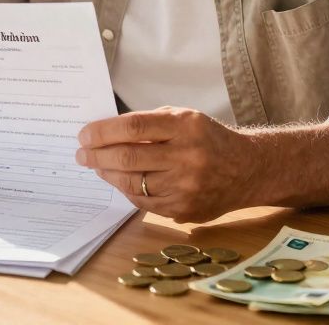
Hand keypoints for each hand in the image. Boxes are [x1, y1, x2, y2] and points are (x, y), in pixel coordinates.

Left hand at [76, 107, 255, 222]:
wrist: (247, 169)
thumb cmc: (207, 138)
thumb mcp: (183, 119)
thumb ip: (148, 124)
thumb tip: (105, 133)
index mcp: (185, 126)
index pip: (134, 127)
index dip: (103, 132)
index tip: (84, 135)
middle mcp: (187, 156)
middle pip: (129, 157)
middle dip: (97, 155)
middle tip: (81, 153)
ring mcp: (186, 186)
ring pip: (132, 182)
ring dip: (107, 174)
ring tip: (96, 166)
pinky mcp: (185, 209)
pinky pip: (144, 201)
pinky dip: (126, 190)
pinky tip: (118, 180)